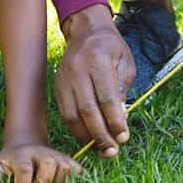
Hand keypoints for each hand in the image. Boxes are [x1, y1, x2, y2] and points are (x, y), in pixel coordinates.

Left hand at [0, 140, 81, 182]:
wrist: (26, 144)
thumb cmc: (9, 161)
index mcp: (22, 156)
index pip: (25, 171)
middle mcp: (41, 154)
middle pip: (48, 171)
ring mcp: (57, 156)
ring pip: (64, 171)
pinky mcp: (69, 161)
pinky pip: (77, 172)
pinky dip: (73, 179)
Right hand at [55, 4, 133, 155]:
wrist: (86, 31)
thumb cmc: (111, 48)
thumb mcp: (126, 62)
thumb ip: (122, 89)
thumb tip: (120, 119)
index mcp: (99, 61)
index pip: (106, 97)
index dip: (115, 121)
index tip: (123, 137)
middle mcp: (78, 70)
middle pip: (88, 110)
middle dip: (101, 134)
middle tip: (112, 151)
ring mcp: (64, 79)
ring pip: (72, 115)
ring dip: (86, 136)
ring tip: (101, 149)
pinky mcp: (57, 86)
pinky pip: (65, 113)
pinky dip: (76, 129)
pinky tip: (87, 137)